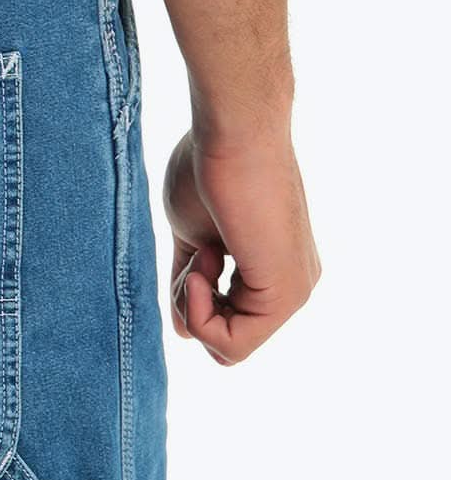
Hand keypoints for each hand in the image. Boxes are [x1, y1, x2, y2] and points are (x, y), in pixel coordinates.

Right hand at [163, 128, 319, 363]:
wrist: (232, 131)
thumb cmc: (209, 168)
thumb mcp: (193, 238)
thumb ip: (192, 283)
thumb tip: (184, 331)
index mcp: (275, 272)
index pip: (226, 325)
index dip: (192, 300)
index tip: (197, 252)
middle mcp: (295, 286)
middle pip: (226, 342)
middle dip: (192, 307)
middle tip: (198, 256)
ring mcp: (294, 292)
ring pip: (227, 349)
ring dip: (194, 306)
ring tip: (203, 254)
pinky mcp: (286, 294)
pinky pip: (231, 344)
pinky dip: (200, 312)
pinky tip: (204, 265)